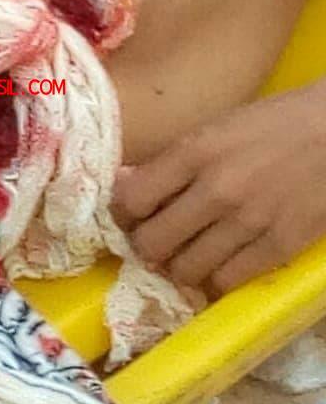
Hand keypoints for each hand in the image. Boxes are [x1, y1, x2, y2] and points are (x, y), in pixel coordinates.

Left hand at [111, 82, 325, 297]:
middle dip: (146, 247)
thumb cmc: (276, 122)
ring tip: (186, 256)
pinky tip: (218, 266)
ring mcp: (249, 221)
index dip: (122, 216)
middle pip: (152, 243)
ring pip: (186, 270)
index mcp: (195, 151)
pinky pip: (228, 280)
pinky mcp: (280, 246)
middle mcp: (216, 189)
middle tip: (155, 243)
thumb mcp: (215, 127)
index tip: (129, 218)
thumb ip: (172, 159)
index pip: (132, 201)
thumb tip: (124, 185)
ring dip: (178, 268)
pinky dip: (215, 279)